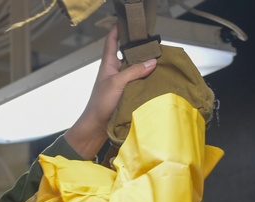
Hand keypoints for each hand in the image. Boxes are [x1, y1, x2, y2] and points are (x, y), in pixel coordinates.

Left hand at [64, 25, 156, 158]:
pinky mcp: (126, 93)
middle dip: (137, 45)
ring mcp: (120, 82)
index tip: (126, 20)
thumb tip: (152, 62)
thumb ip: (134, 71)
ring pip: (134, 67)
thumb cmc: (101, 103)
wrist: (96, 127)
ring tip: (158, 55)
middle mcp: (114, 70)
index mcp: (108, 64)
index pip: (111, 41)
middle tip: (152, 39)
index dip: (117, 29)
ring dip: (144, 62)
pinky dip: (146, 77)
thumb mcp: (117, 83)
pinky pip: (138, 81)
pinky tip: (156, 75)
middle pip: (127, 53)